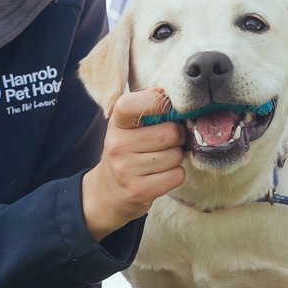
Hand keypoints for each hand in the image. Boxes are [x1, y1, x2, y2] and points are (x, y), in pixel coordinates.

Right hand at [81, 88, 185, 240]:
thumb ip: (148, 108)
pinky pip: (177, 175)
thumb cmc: (128, 150)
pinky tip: (162, 174)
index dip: (156, 101)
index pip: (131, 105)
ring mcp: (126, 170)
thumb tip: (175, 96)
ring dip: (176, 157)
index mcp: (117, 124)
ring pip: (175, 156)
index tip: (167, 107)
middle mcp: (118, 145)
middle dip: (178, 136)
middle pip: (170, 133)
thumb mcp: (129, 126)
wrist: (109, 190)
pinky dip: (176, 174)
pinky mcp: (139, 191)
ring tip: (162, 159)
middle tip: (169, 141)